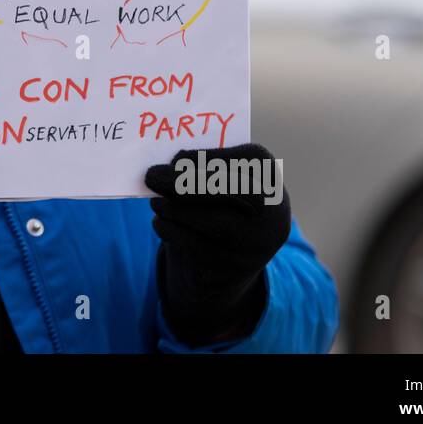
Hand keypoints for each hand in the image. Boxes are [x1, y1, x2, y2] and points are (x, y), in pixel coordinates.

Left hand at [144, 143, 289, 346]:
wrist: (236, 254)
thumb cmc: (223, 199)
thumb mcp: (224, 178)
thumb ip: (204, 166)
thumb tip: (169, 167)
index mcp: (269, 175)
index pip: (246, 159)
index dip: (209, 157)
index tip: (176, 159)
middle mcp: (270, 209)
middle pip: (229, 191)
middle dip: (184, 182)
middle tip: (152, 176)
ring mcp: (254, 240)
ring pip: (211, 221)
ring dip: (173, 208)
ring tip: (156, 203)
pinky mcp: (232, 265)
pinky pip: (195, 245)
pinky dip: (170, 230)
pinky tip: (160, 221)